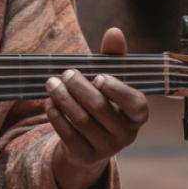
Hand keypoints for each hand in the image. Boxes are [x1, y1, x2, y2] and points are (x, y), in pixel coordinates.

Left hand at [45, 27, 148, 188]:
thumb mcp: (110, 81)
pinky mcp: (86, 157)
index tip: (98, 76)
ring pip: (82, 121)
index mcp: (138, 115)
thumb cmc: (103, 102)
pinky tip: (49, 102)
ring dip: (63, 99)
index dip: (117, 90)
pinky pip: (68, 135)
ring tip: (51, 83)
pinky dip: (56, 116)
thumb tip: (114, 31)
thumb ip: (113, 57)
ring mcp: (107, 149)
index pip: (136, 104)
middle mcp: (127, 135)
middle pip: (101, 109)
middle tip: (66, 73)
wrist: (89, 142)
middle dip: (80, 88)